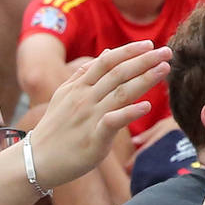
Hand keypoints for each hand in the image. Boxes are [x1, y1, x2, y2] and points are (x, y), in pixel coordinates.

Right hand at [24, 40, 171, 190]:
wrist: (37, 160)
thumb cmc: (54, 129)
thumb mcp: (64, 96)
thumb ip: (84, 74)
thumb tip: (106, 53)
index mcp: (79, 87)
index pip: (107, 62)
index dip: (129, 51)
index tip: (149, 45)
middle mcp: (85, 98)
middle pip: (118, 74)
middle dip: (144, 61)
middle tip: (167, 52)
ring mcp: (89, 117)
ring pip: (120, 93)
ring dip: (144, 80)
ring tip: (164, 70)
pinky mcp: (93, 139)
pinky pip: (113, 122)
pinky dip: (129, 113)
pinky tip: (146, 106)